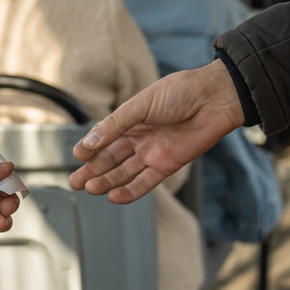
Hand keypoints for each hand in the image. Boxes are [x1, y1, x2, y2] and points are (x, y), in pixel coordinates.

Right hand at [70, 60, 242, 202]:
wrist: (214, 99)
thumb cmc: (180, 93)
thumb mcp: (142, 104)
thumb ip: (116, 125)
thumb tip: (90, 142)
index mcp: (132, 119)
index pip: (105, 137)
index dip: (91, 147)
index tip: (76, 156)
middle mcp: (141, 138)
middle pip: (112, 158)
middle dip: (93, 170)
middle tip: (75, 182)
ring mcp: (153, 152)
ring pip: (125, 172)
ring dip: (107, 181)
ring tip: (90, 188)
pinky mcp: (168, 165)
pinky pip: (146, 182)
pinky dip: (130, 191)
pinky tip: (114, 196)